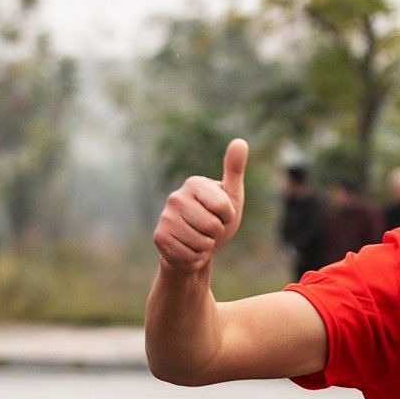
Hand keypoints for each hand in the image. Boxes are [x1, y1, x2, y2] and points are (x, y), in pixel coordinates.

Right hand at [153, 139, 246, 274]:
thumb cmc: (217, 220)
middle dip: (217, 234)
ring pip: (200, 242)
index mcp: (194, 183)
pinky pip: (188, 254)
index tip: (222, 215)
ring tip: (199, 239)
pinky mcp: (159, 237)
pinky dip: (195, 257)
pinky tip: (189, 249)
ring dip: (206, 246)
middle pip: (212, 226)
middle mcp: (176, 197)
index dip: (228, 217)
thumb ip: (234, 170)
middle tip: (209, 230)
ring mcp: (165, 217)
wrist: (197, 247)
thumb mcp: (231, 196)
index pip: (223, 207)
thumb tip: (240, 141)